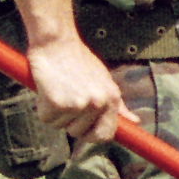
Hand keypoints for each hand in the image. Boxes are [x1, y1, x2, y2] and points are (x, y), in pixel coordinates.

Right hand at [20, 30, 127, 148]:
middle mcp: (97, 103)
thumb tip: (135, 122)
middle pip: (79, 133)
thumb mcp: (105, 81)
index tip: (83, 131)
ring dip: (56, 113)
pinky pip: (47, 119)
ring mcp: (77, 104)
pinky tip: (48, 89)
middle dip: (70, 123)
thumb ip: (117, 105)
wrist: (56, 42)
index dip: (92, 135)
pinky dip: (43, 108)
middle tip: (67, 99)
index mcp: (111, 98)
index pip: (106, 134)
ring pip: (61, 126)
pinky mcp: (56, 103)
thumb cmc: (79, 61)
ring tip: (59, 90)